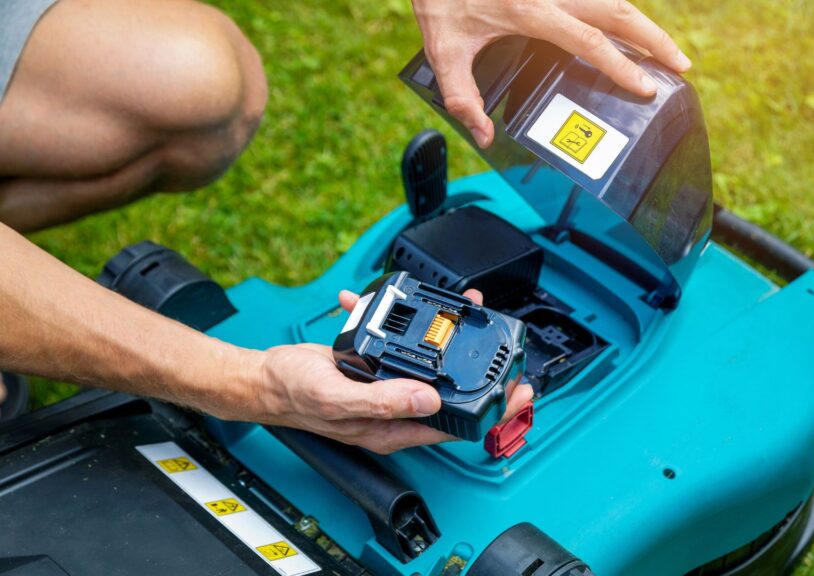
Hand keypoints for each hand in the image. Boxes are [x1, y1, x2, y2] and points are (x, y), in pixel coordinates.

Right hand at [252, 288, 533, 453]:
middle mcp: (397, 408)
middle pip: (452, 391)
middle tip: (505, 345)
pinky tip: (396, 302)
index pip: (456, 424)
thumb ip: (384, 401)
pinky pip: (401, 343)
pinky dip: (401, 319)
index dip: (492, 410)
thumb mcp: (338, 398)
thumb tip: (430, 401)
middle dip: (481, 367)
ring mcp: (388, 386)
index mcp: (394, 426)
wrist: (264, 377)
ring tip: (466, 309)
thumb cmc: (294, 395)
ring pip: (432, 363)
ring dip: (448, 335)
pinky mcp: (376, 364)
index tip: (518, 392)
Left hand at [410, 0, 690, 146]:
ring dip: (643, 23)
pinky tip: (630, 27)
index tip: (646, 87)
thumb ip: (462, 97)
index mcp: (532, 11)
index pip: (591, 41)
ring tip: (666, 51)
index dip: (622, 66)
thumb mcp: (443, 52)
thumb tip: (484, 135)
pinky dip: (619, 9)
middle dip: (655, 40)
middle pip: (620, 13)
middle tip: (681, 66)